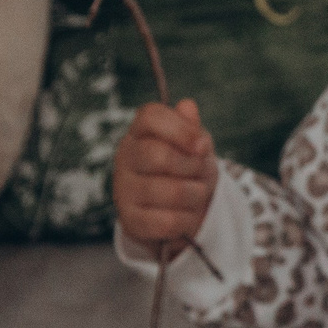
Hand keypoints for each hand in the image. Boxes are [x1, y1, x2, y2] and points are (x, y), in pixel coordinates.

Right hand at [112, 98, 217, 247]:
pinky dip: (188, 220)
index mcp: (139, 132)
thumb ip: (191, 128)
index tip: (203, 146)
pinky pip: (168, 221)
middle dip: (192, 166)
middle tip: (201, 173)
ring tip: (197, 194)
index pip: (150, 117)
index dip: (180, 129)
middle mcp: (125, 158)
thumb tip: (187, 106)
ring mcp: (124, 189)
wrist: (173, 211)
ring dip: (196, 195)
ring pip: (171, 192)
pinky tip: (187, 216)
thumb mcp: (194, 145)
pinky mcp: (130, 220)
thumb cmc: (185, 170)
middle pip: (159, 155)